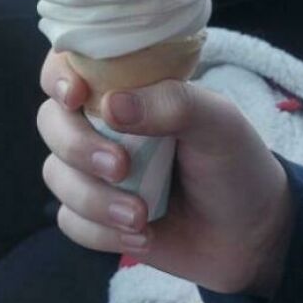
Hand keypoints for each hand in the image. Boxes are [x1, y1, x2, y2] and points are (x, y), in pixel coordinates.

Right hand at [38, 51, 293, 296]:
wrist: (251, 237)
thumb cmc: (236, 164)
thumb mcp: (219, 123)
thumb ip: (173, 104)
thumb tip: (110, 105)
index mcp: (131, 89)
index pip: (72, 66)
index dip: (59, 75)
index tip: (76, 95)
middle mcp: (104, 125)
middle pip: (51, 122)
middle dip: (78, 147)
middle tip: (121, 167)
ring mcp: (96, 171)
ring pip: (56, 175)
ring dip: (94, 200)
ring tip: (142, 216)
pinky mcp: (95, 216)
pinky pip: (70, 220)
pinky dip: (101, 231)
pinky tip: (143, 235)